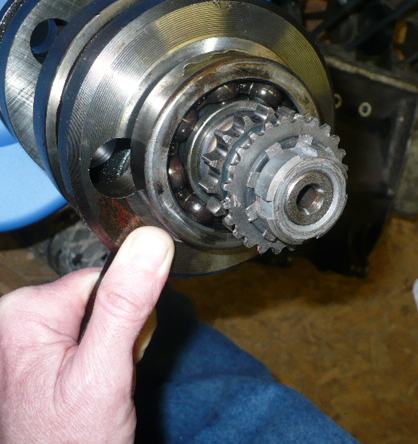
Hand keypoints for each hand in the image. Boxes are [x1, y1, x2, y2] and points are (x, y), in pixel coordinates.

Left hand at [0, 226, 173, 443]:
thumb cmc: (71, 443)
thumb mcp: (104, 371)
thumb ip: (127, 304)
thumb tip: (151, 241)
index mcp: (24, 312)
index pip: (100, 278)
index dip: (126, 311)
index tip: (123, 350)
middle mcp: (18, 320)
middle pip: (99, 299)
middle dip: (118, 335)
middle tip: (110, 378)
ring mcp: (28, 341)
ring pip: (99, 320)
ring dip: (113, 351)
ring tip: (101, 389)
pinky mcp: (40, 358)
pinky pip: (89, 339)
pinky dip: (103, 362)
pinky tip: (93, 390)